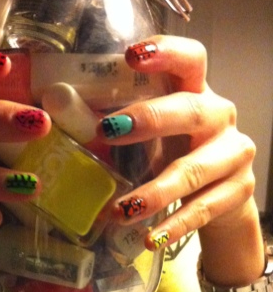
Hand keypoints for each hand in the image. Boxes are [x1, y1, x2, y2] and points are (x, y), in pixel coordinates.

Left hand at [98, 35, 256, 251]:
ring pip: (194, 169)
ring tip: (121, 210)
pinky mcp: (239, 189)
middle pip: (190, 110)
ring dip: (155, 191)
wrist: (222, 197)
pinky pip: (204, 208)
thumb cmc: (174, 153)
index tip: (131, 56)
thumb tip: (53, 108)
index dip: (165, 53)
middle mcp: (219, 115)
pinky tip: (152, 238)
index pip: (190, 59)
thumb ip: (115, 123)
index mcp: (195, 90)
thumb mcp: (149, 134)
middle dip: (150, 118)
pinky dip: (175, 224)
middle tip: (109, 130)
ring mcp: (234, 152)